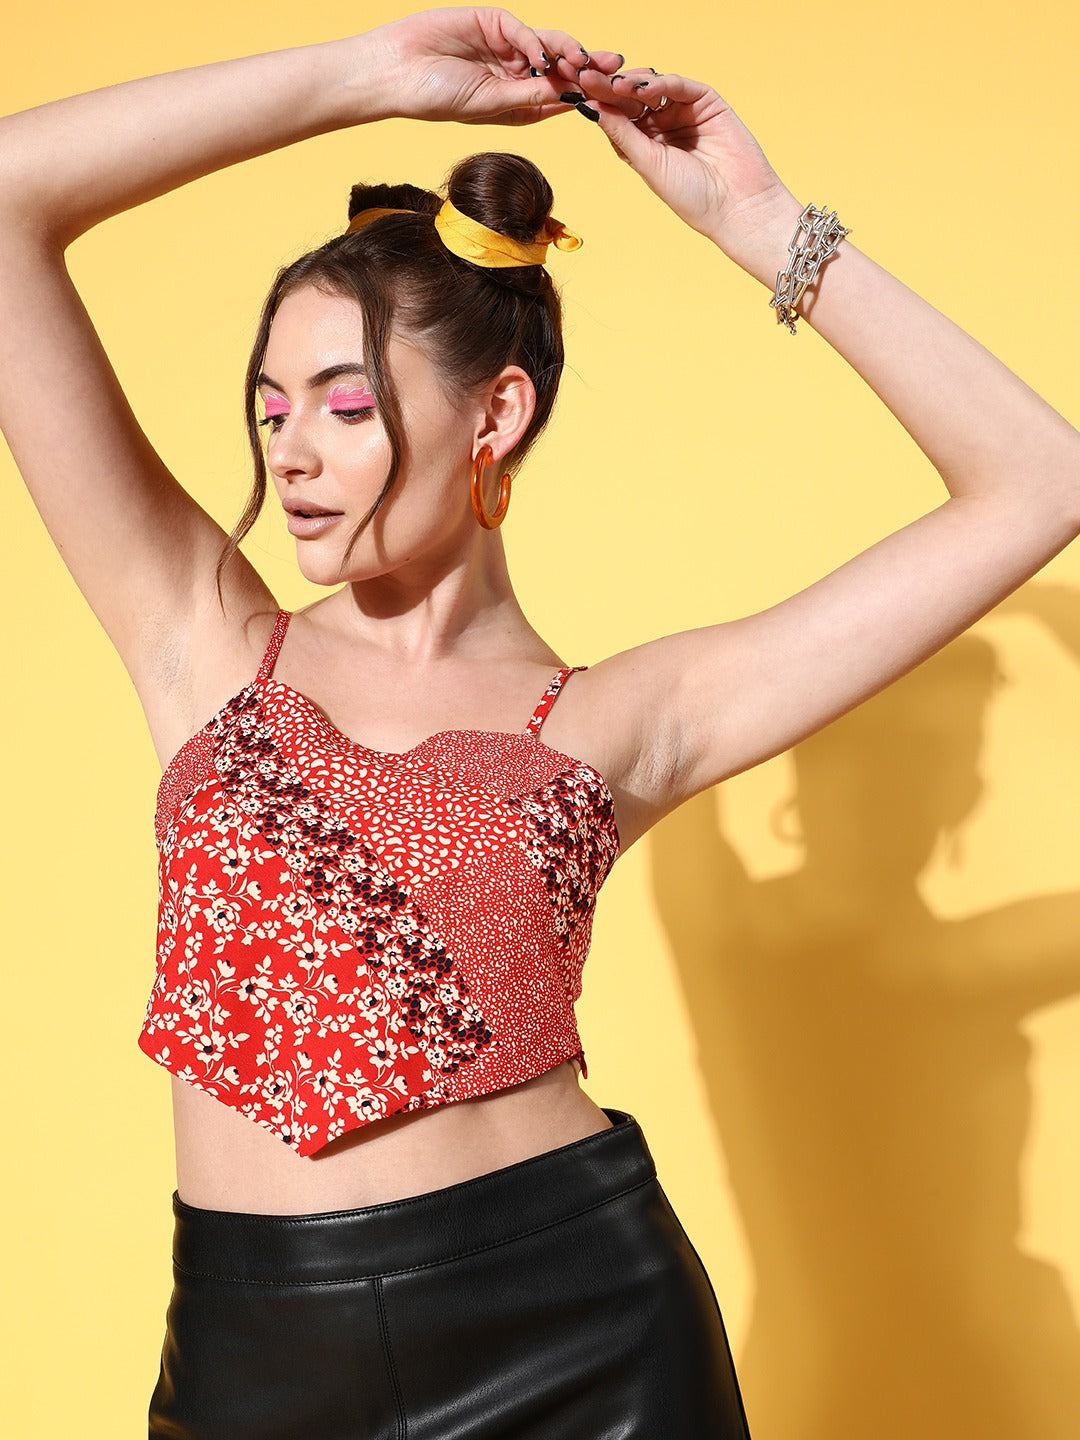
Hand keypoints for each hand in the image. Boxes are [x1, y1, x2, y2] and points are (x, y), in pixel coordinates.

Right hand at [360, 6, 623, 126]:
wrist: (398, 72)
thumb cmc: (437, 98)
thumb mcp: (490, 104)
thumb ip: (529, 98)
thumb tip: (571, 98)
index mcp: (519, 105)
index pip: (560, 98)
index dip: (586, 96)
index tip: (612, 98)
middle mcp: (516, 77)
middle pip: (561, 70)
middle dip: (588, 69)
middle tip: (615, 69)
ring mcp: (505, 49)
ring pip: (548, 48)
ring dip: (569, 53)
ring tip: (586, 62)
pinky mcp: (493, 23)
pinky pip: (523, 31)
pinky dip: (535, 42)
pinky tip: (542, 57)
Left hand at [572, 65, 791, 248]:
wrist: (736, 206)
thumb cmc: (692, 197)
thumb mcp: (648, 164)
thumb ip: (622, 134)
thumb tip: (590, 108)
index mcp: (643, 143)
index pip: (617, 115)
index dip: (598, 101)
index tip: (575, 90)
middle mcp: (661, 124)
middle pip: (631, 97)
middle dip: (609, 86)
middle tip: (588, 75)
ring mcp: (683, 111)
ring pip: (653, 86)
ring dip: (633, 82)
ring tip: (615, 84)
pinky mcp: (706, 102)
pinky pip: (680, 85)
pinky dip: (662, 82)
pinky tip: (645, 85)